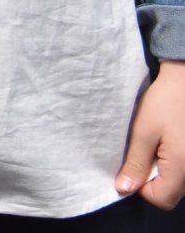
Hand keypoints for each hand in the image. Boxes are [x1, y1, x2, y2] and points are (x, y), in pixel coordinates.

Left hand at [117, 60, 184, 207]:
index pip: (161, 200)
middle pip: (171, 193)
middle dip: (152, 178)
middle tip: (145, 150)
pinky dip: (173, 161)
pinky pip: (183, 169)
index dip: (141, 187)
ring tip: (157, 143)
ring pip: (178, 182)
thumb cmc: (165, 102)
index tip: (134, 164)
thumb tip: (124, 189)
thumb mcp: (143, 132)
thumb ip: (135, 163)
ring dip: (163, 169)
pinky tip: (167, 141)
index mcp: (183, 168)